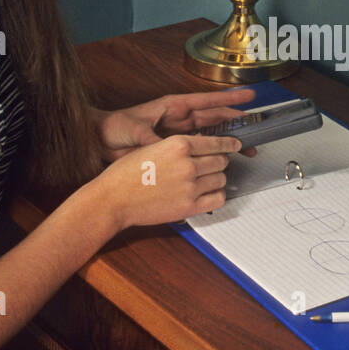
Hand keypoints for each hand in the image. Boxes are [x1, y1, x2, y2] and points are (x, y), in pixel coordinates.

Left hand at [94, 88, 257, 161]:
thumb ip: (154, 140)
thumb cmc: (115, 127)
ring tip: (245, 147)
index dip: (230, 98)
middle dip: (236, 123)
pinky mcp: (174, 147)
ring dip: (227, 139)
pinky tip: (222, 160)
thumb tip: (167, 149)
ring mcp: (178, 133)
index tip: (249, 96)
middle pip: (215, 118)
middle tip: (255, 130)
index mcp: (174, 106)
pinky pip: (198, 149)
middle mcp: (179, 118)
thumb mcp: (136, 131)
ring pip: (210, 134)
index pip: (208, 101)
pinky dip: (210, 153)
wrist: (100, 140)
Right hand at [96, 134, 241, 229]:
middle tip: (214, 165)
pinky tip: (206, 194)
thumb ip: (178, 146)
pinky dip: (216, 195)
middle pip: (221, 161)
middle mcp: (188, 164)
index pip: (216, 142)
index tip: (235, 145)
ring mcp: (190, 186)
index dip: (229, 144)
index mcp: (179, 145)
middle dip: (220, 162)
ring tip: (205, 180)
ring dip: (217, 179)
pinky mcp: (189, 207)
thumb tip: (201, 146)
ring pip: (221, 179)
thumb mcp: (153, 147)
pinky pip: (218, 199)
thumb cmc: (126, 173)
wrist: (113, 199)